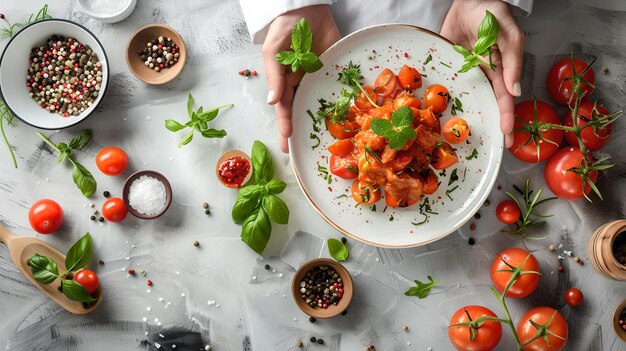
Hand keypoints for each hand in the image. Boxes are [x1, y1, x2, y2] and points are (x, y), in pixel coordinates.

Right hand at [262, 5, 340, 151]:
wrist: (307, 7)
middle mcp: (302, 84)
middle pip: (302, 112)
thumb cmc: (284, 28)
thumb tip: (273, 102)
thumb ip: (274, 76)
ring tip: (325, 142)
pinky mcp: (336, 70)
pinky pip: (339, 88)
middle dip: (301, 132)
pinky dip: (343, 102)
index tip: (287, 143)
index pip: (284, 109)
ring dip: (322, 122)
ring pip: (320, 104)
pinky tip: (347, 118)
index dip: (285, 126)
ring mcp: (319, 79)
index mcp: (285, 81)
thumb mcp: (273, 51)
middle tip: (301, 153)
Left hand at [440, 0, 524, 147]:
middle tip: (495, 147)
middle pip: (487, 104)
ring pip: (468, 99)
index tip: (507, 136)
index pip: (505, 97)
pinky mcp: (448, 66)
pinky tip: (441, 117)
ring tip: (467, 140)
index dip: (507, 117)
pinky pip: (447, 86)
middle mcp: (483, 73)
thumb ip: (512, 59)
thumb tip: (514, 90)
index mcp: (500, 68)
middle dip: (492, 125)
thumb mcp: (507, 32)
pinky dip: (446, 101)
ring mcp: (465, 72)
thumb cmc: (490, 12)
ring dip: (469, 118)